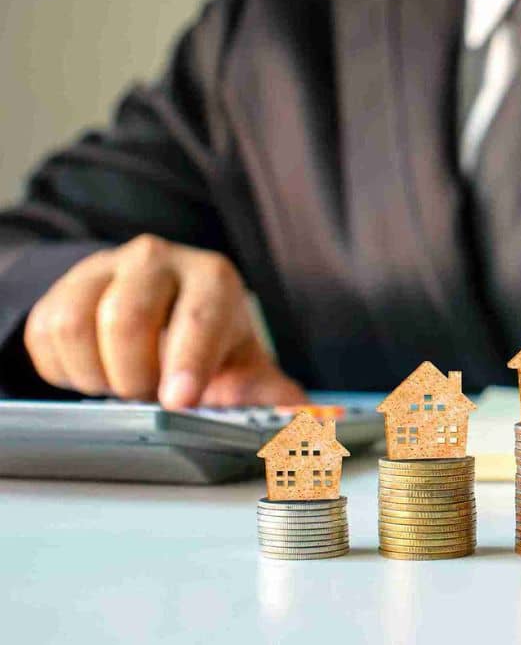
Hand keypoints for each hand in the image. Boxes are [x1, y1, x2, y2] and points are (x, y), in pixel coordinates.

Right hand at [24, 234, 304, 408]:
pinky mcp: (61, 288)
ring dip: (96, 375)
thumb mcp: (246, 369)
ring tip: (124, 388)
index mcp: (212, 278)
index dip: (188, 360)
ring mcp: (103, 269)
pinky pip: (45, 335)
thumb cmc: (208, 346)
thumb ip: (277, 401)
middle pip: (127, 317)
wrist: (160, 317)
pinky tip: (97, 375)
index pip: (199, 315)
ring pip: (76, 325)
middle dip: (134, 375)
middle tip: (148, 399)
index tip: (179, 403)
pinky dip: (67, 372)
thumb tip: (307, 427)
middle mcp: (158, 260)